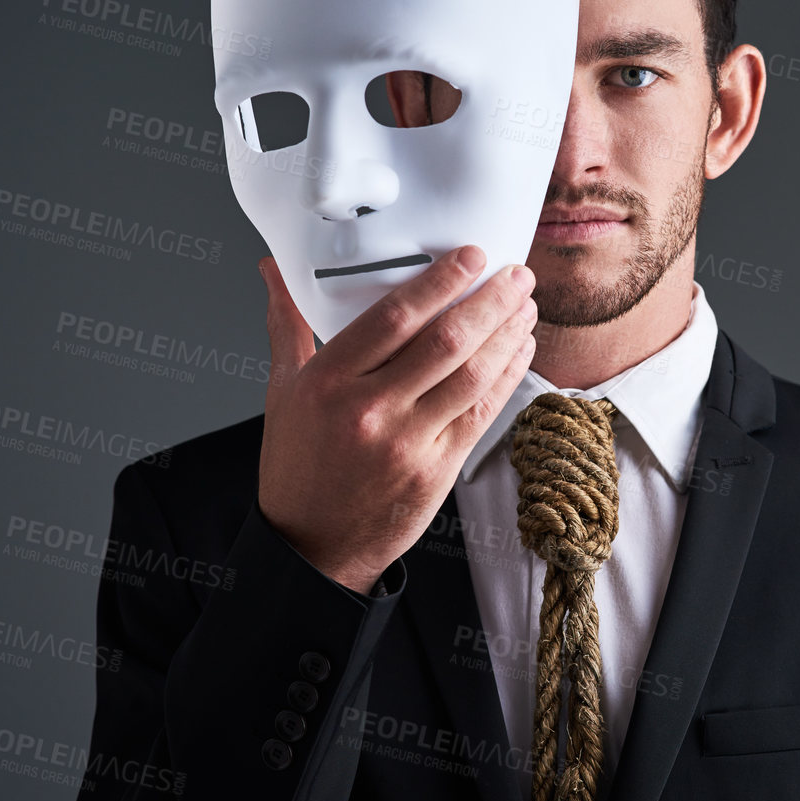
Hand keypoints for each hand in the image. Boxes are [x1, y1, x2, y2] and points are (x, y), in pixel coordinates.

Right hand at [256, 246, 536, 594]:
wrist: (313, 544)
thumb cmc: (298, 465)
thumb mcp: (284, 389)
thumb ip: (289, 323)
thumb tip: (274, 267)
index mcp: (328, 382)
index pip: (393, 317)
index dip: (440, 281)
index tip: (471, 256)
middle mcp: (369, 410)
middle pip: (444, 342)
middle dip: (490, 302)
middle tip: (516, 274)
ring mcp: (407, 443)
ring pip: (471, 376)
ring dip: (507, 336)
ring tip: (525, 306)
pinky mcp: (437, 469)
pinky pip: (481, 413)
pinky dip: (506, 376)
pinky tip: (519, 350)